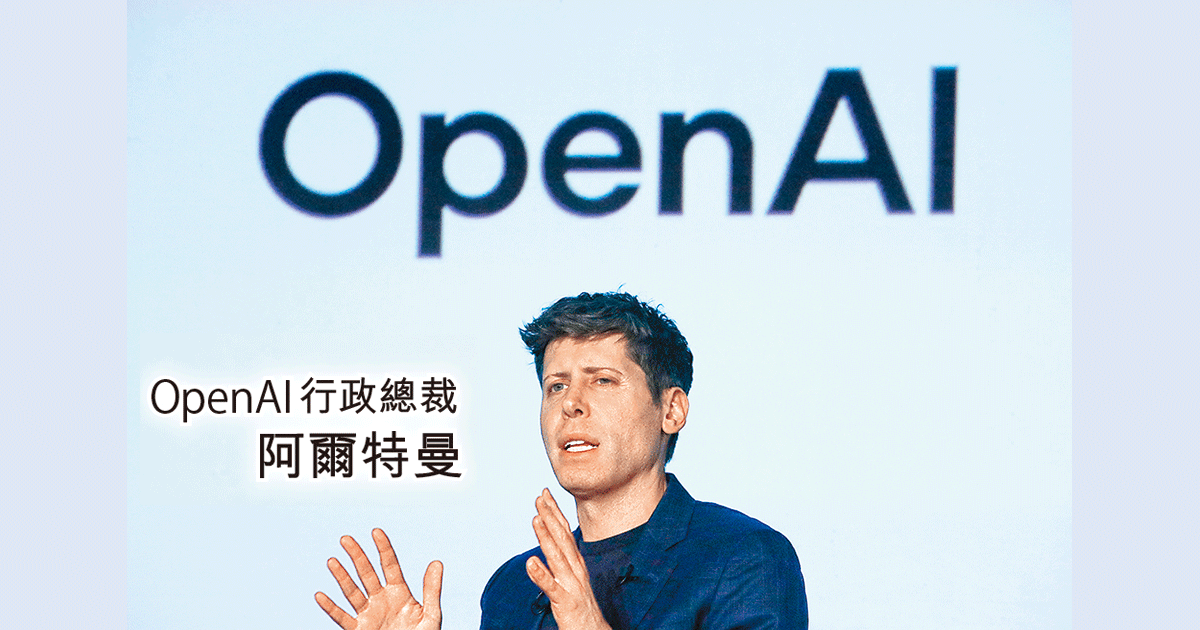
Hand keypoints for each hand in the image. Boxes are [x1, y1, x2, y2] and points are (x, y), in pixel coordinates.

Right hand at [315, 528, 442, 629]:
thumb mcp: (431, 615)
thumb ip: (431, 590)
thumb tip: (436, 562)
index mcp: (400, 594)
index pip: (390, 566)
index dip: (383, 548)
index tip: (376, 531)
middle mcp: (382, 600)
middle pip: (367, 573)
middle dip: (357, 556)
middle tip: (346, 539)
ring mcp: (369, 615)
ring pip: (352, 592)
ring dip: (342, 577)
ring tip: (332, 561)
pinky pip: (342, 618)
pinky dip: (331, 608)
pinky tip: (320, 595)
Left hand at [524, 490, 610, 629]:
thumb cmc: (580, 606)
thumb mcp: (570, 579)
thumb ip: (561, 561)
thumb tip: (549, 544)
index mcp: (575, 563)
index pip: (564, 532)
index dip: (554, 513)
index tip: (544, 494)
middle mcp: (575, 570)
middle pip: (562, 538)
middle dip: (550, 516)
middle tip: (539, 496)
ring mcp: (571, 585)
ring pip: (557, 557)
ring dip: (546, 537)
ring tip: (535, 519)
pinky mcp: (565, 602)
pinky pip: (552, 587)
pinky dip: (541, 574)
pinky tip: (530, 562)